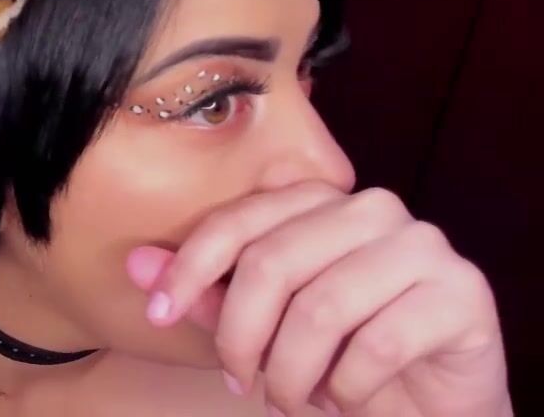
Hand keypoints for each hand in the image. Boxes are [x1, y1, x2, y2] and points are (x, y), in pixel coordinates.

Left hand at [125, 182, 510, 416]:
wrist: (433, 400)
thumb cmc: (338, 352)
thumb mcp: (262, 324)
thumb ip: (205, 292)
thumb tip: (135, 264)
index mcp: (320, 201)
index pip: (238, 221)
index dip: (189, 269)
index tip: (157, 316)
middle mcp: (373, 209)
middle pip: (273, 264)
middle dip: (240, 337)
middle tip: (240, 382)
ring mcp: (423, 246)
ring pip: (323, 308)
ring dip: (291, 373)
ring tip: (288, 399)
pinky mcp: (462, 294)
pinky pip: (379, 344)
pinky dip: (346, 387)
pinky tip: (343, 399)